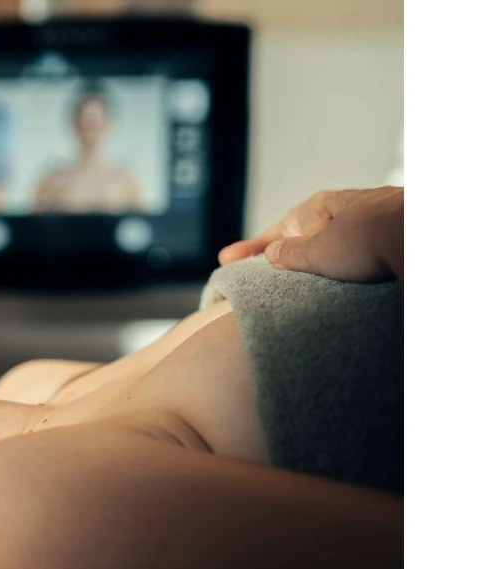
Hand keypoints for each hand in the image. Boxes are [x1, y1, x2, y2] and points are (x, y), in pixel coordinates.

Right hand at [218, 186, 403, 281]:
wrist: (419, 238)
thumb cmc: (366, 239)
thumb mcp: (316, 251)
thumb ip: (290, 253)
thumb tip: (273, 253)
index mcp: (317, 207)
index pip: (276, 231)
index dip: (251, 248)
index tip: (227, 259)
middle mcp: (343, 209)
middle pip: (306, 235)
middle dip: (288, 253)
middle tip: (266, 274)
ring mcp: (371, 220)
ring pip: (336, 244)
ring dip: (321, 261)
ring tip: (308, 284)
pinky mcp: (393, 237)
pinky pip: (361, 253)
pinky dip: (350, 265)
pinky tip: (350, 280)